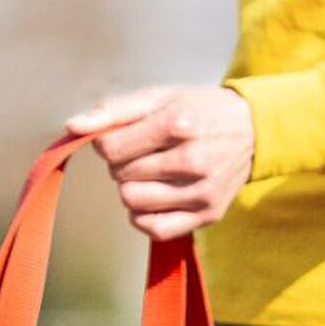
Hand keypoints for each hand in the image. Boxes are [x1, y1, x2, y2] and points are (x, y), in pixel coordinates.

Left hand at [63, 84, 255, 240]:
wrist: (252, 129)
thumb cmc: (198, 109)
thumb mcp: (158, 96)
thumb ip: (112, 110)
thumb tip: (72, 127)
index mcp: (178, 123)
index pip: (110, 148)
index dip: (107, 142)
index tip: (122, 136)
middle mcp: (192, 160)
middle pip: (120, 176)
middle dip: (122, 163)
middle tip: (143, 151)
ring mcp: (202, 191)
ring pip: (133, 203)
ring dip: (131, 188)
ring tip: (149, 172)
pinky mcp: (208, 214)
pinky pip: (155, 230)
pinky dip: (143, 216)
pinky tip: (153, 196)